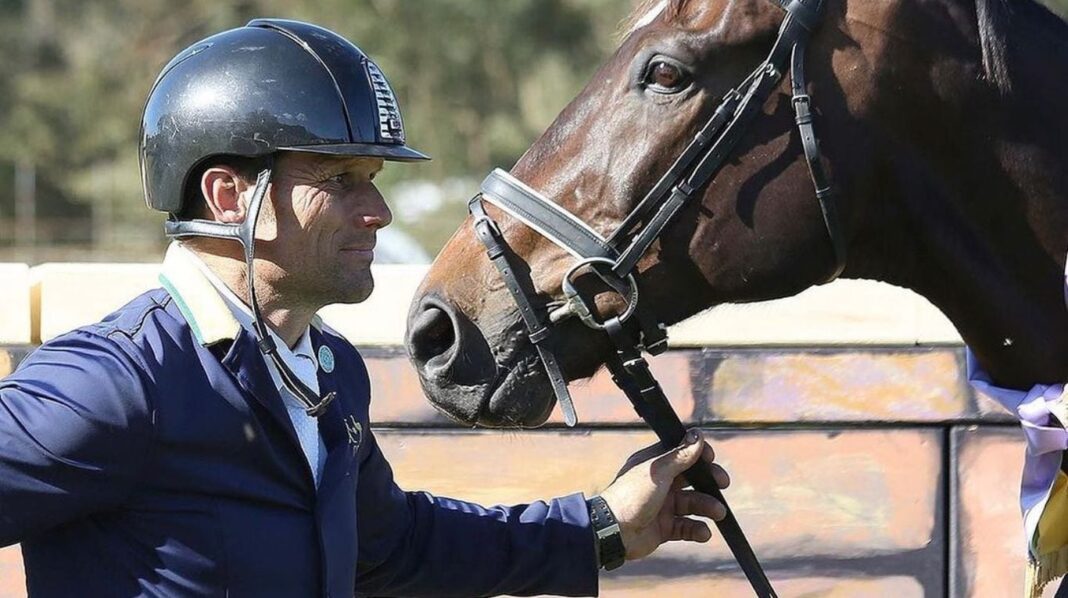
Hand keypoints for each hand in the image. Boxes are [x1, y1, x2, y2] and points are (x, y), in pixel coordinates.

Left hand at [597, 429, 729, 561]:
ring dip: (707, 506)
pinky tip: (703, 532)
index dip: (697, 454)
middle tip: (722, 483)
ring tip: (718, 512)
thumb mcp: (658, 471)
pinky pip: (687, 527)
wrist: (614, 532)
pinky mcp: (664, 527)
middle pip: (691, 478)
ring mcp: (662, 505)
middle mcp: (659, 483)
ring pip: (692, 503)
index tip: (711, 457)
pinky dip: (698, 529)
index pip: (680, 453)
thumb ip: (680, 454)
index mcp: (654, 465)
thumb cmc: (631, 496)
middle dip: (709, 481)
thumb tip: (697, 435)